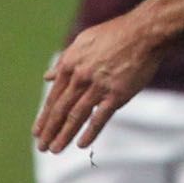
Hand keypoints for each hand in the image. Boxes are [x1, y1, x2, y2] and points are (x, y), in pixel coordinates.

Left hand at [33, 12, 160, 151]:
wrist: (145, 33)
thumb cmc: (116, 34)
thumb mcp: (84, 41)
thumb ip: (65, 60)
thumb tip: (47, 77)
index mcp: (70, 64)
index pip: (53, 97)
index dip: (45, 116)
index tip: (38, 132)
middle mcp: (80, 77)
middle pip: (61, 109)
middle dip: (49, 130)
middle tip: (41, 146)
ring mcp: (98, 86)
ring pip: (76, 116)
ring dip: (64, 135)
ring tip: (54, 150)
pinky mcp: (117, 94)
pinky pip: (100, 117)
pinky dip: (90, 132)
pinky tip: (81, 144)